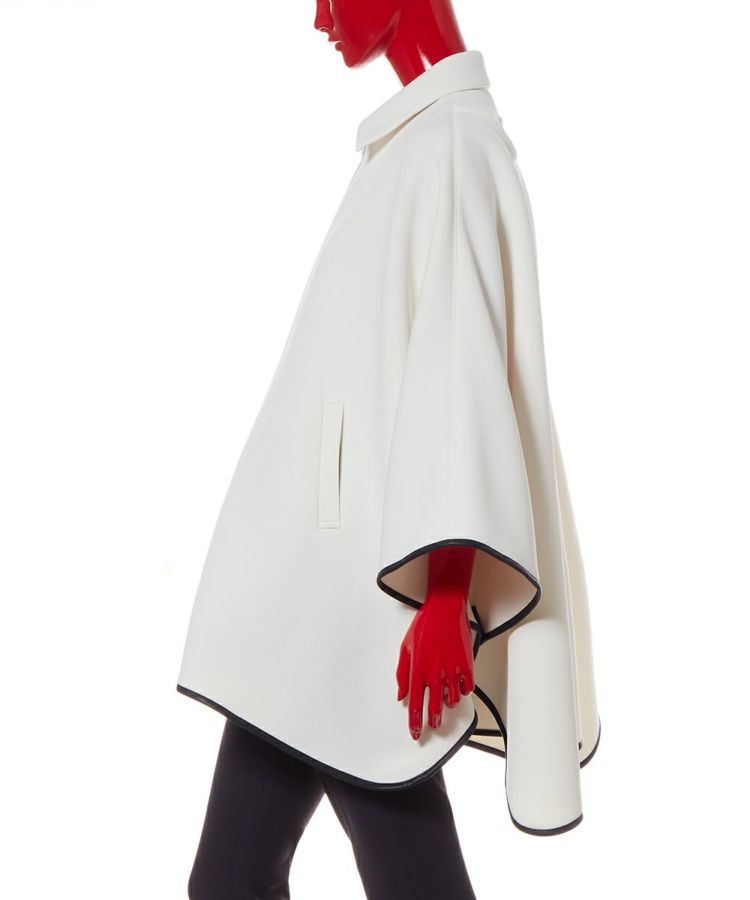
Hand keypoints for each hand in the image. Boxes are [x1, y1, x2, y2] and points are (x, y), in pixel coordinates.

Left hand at [395, 546, 475, 739]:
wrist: (444, 608)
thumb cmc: (424, 626)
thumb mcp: (405, 648)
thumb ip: (402, 674)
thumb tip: (401, 694)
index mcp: (418, 670)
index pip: (414, 704)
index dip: (414, 722)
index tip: (415, 732)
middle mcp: (435, 672)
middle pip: (435, 708)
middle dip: (433, 720)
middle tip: (433, 724)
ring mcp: (452, 669)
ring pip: (453, 700)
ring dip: (449, 705)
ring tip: (446, 702)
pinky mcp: (466, 663)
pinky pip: (467, 687)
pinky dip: (463, 691)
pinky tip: (459, 687)